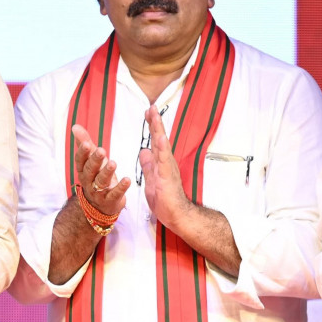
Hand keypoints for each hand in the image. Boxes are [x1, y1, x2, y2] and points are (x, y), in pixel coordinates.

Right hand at [71, 123, 128, 219]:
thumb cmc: (95, 177)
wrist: (99, 206)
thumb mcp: (90, 160)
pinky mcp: (110, 200)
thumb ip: (84, 143)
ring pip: (101, 182)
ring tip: (113, 163)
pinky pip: (115, 194)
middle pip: (90, 170)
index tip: (87, 144)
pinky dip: (121, 187)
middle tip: (101, 150)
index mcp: (83, 170)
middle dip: (95, 160)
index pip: (80, 160)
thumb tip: (75, 126)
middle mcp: (89, 181)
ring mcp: (98, 192)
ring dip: (107, 172)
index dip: (83, 153)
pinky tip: (127, 180)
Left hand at [137, 105, 194, 227]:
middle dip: (155, 122)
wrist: (177, 215)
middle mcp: (165, 162)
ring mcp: (167, 168)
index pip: (155, 141)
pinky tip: (159, 138)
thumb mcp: (151, 180)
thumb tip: (143, 151)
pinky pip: (164, 160)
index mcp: (160, 163)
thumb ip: (148, 166)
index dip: (151, 127)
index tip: (147, 112)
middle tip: (151, 106)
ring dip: (158, 130)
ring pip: (162, 145)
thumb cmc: (165, 200)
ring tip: (154, 115)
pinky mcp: (167, 176)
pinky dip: (161, 148)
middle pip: (159, 138)